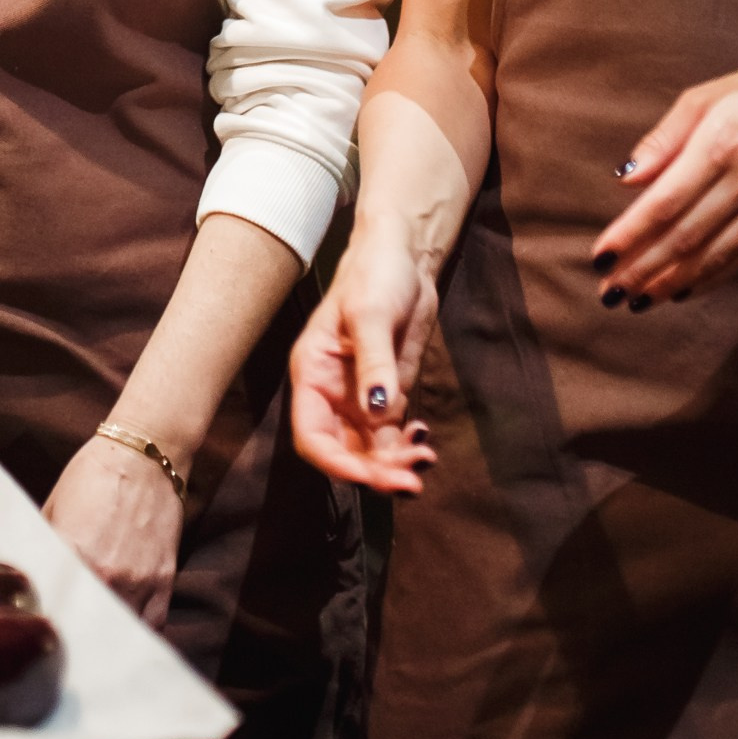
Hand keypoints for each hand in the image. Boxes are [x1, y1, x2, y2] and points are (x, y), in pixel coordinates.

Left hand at [43, 433, 184, 624]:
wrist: (146, 453)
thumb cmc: (95, 472)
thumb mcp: (54, 503)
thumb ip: (43, 542)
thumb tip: (26, 570)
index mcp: (73, 551)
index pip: (51, 599)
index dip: (42, 610)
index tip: (35, 620)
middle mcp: (107, 573)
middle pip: (83, 623)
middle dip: (71, 628)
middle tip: (61, 633)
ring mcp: (138, 580)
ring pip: (116, 629)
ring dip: (102, 633)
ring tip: (89, 637)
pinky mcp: (163, 579)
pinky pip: (152, 623)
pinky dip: (137, 630)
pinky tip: (122, 629)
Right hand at [290, 219, 440, 495]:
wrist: (404, 257)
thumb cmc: (374, 275)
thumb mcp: (370, 314)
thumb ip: (374, 363)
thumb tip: (378, 412)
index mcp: (313, 375)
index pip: (312, 435)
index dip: (336, 463)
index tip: (369, 475)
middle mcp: (333, 394)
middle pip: (344, 452)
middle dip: (373, 472)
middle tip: (410, 480)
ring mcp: (361, 398)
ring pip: (370, 451)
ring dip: (394, 465)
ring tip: (425, 459)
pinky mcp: (389, 396)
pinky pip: (393, 437)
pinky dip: (406, 448)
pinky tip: (424, 440)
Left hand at [592, 50, 737, 303]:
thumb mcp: (707, 96)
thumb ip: (664, 138)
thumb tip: (627, 178)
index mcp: (719, 142)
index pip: (666, 202)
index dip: (631, 234)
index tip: (601, 256)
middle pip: (685, 237)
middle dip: (643, 269)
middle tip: (610, 292)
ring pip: (713, 256)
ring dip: (671, 282)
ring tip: (637, 300)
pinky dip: (710, 279)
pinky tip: (681, 291)